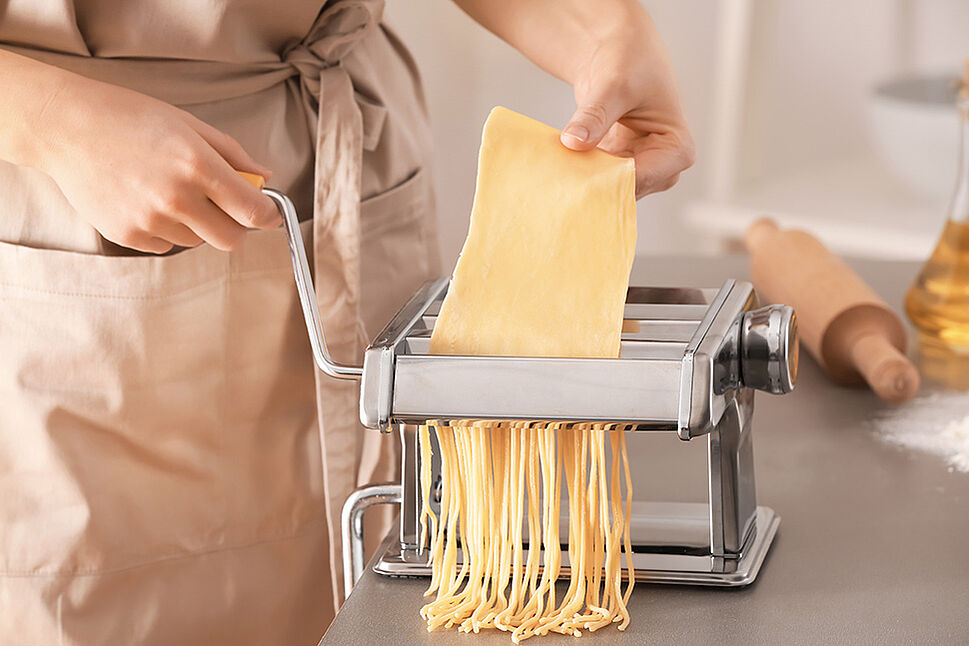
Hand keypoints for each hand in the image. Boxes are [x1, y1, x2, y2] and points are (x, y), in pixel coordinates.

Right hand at [38, 71, 278, 252]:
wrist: (65, 127)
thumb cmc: (129, 118)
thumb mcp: (189, 125)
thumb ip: (232, 155)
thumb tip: (265, 178)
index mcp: (198, 165)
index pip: (253, 211)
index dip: (268, 216)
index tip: (269, 214)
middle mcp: (176, 198)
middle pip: (232, 239)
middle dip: (235, 226)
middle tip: (223, 206)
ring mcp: (150, 220)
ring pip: (198, 242)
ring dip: (197, 224)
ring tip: (170, 191)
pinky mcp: (128, 235)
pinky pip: (167, 245)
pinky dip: (166, 230)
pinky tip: (147, 200)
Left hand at [559, 10, 694, 197]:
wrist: (617, 49)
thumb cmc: (629, 60)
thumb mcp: (612, 86)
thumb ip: (594, 116)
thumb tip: (573, 142)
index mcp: (678, 149)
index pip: (641, 178)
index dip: (607, 182)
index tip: (573, 182)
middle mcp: (664, 166)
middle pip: (624, 189)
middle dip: (593, 183)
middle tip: (560, 179)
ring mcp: (642, 169)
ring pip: (608, 189)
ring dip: (583, 180)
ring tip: (558, 170)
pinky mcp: (619, 168)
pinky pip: (597, 180)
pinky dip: (579, 174)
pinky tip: (560, 167)